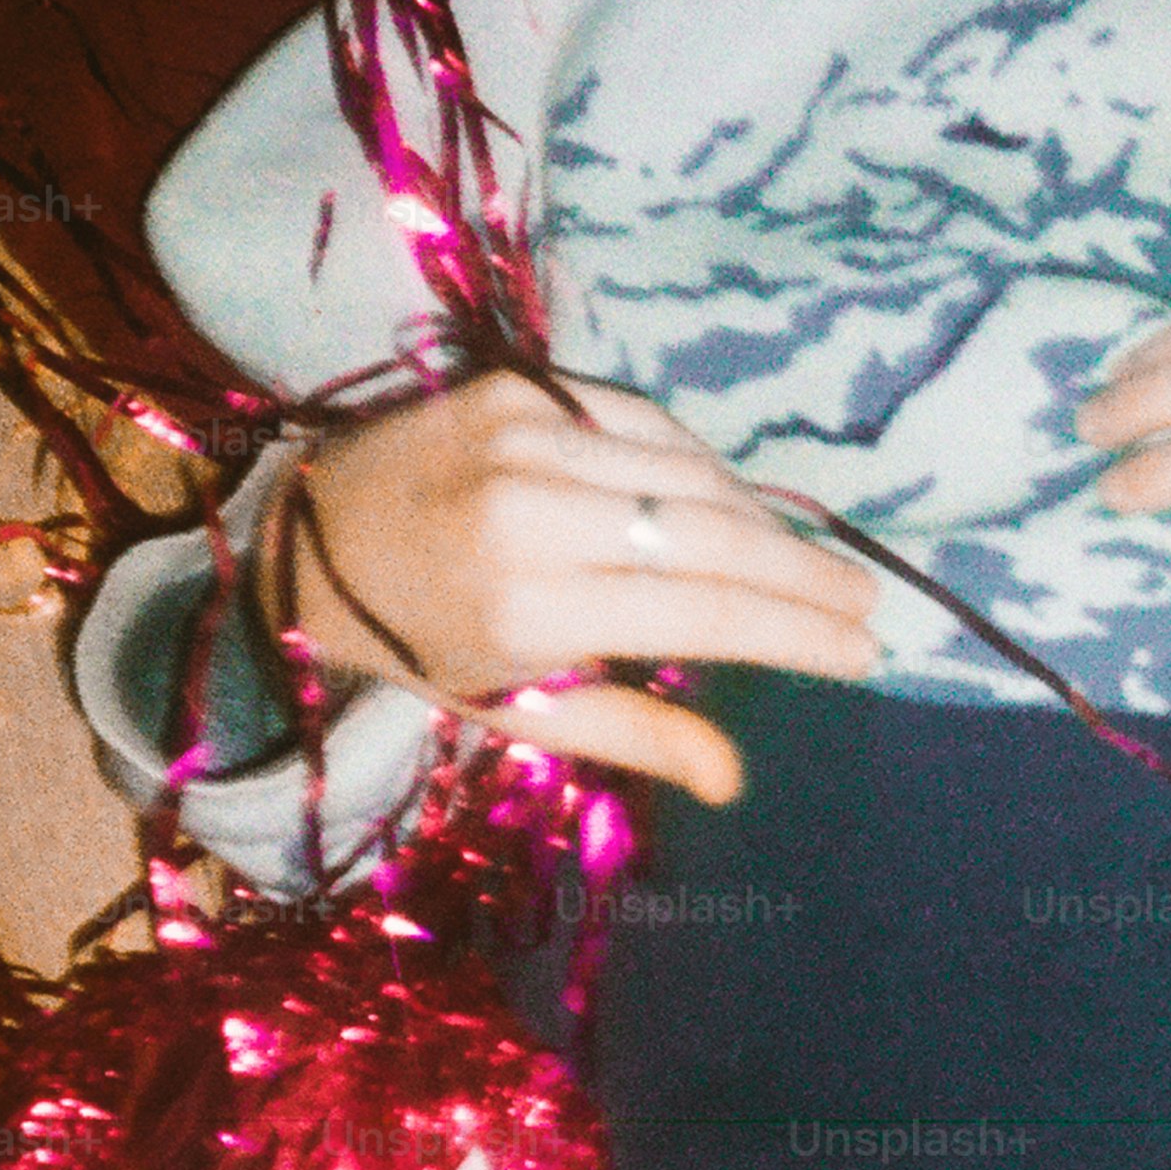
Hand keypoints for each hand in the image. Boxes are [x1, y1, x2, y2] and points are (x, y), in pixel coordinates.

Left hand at [257, 375, 884, 804]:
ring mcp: (527, 437)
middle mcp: (532, 513)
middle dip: (805, 574)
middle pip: (714, 537)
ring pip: (690, 475)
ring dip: (764, 521)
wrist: (304, 533)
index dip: (796, 632)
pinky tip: (735, 502)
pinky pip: (646, 426)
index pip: (704, 615)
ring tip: (811, 565)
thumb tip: (735, 779)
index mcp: (529, 608)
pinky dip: (701, 467)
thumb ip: (631, 733)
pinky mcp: (522, 389)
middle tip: (867, 603)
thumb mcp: (514, 710)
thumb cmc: (419, 642)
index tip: (860, 651)